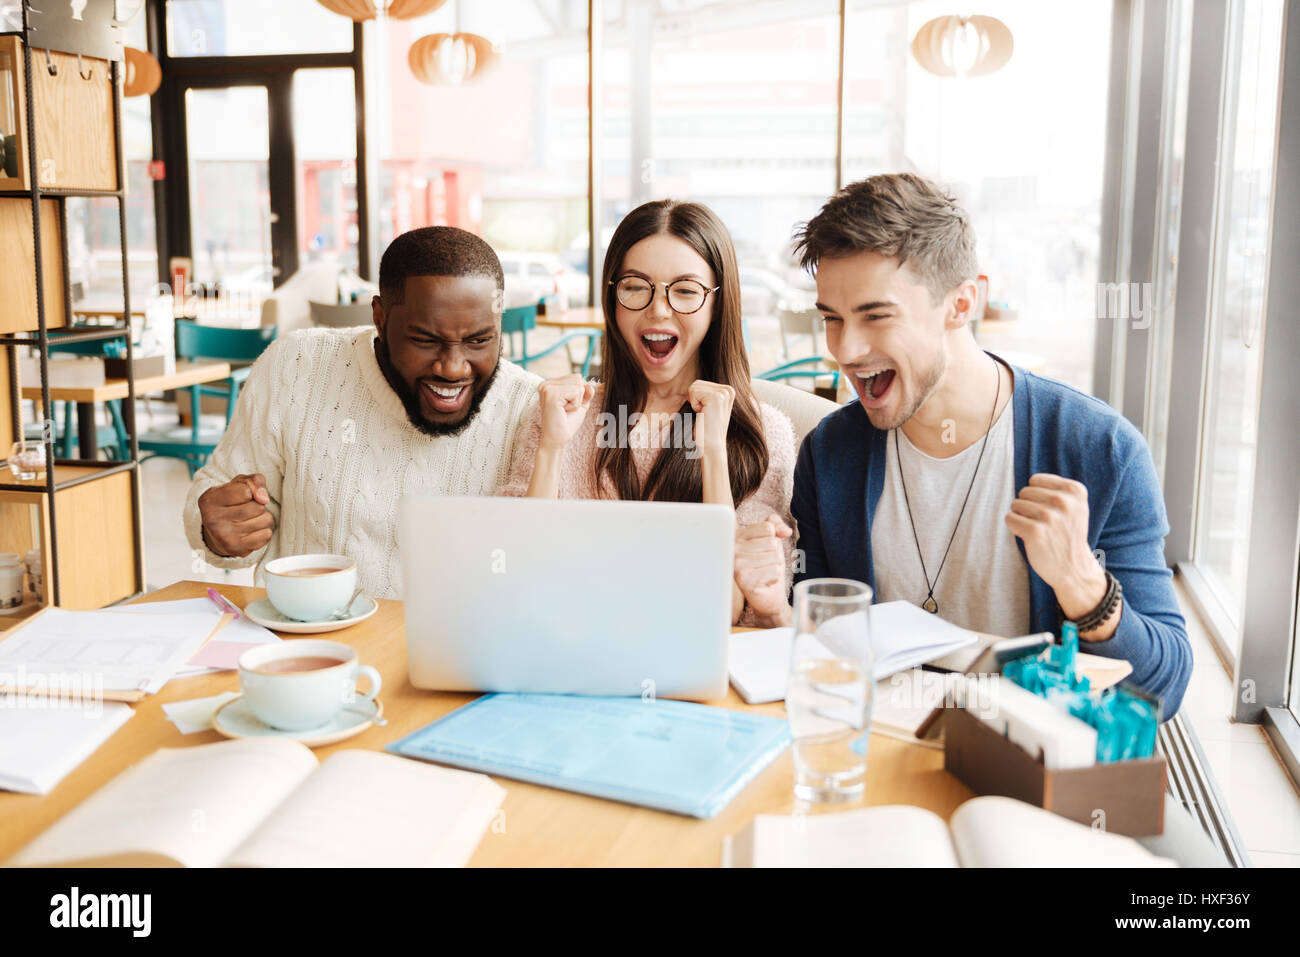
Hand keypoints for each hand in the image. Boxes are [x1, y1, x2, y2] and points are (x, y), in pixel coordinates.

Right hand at [198, 473, 273, 557]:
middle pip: (258, 506)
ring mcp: (224, 536)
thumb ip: (254, 481)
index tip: (240, 496)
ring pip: (266, 520)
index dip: (250, 491)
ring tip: (248, 520)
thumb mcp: (239, 484)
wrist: (219, 532)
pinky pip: (266, 535)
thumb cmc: (231, 503)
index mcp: (209, 500)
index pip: (246, 490)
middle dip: (258, 505)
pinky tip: (250, 532)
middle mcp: (212, 519)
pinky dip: (263, 532)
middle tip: (245, 509)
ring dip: (262, 518)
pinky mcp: (236, 549)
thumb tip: (263, 498)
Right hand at [537, 374, 594, 451]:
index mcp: (549, 384)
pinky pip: (576, 392)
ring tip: (563, 411)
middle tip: (565, 410)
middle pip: (577, 378)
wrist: (557, 440)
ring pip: (578, 385)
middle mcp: (545, 384)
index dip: (579, 394)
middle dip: (578, 396)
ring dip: (576, 401)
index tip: (566, 407)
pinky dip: (575, 404)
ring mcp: (547, 388)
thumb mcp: (580, 404)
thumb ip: (586, 393)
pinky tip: (563, 411)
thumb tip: (590, 385)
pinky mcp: (551, 394)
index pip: (576, 377)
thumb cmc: (566, 423)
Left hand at [689, 379, 733, 456]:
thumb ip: (704, 394)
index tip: (705, 412)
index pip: (700, 384)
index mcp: (729, 390)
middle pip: (697, 383)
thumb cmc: (707, 429)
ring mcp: (723, 393)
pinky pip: (693, 392)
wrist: (712, 445)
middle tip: (704, 414)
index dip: (696, 399)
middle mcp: (728, 390)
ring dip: (694, 403)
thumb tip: (691, 387)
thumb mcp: (708, 407)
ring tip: (705, 415)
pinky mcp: (716, 397)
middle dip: (694, 400)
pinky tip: (703, 415)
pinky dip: (694, 405)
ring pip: (694, 387)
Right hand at [734, 512, 792, 623]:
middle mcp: (733, 549)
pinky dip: (774, 577)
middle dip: (774, 554)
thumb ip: (776, 525)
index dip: (773, 538)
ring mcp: (737, 565)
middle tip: (763, 564)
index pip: (767, 527)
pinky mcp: (745, 580)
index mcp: (737, 536)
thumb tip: (785, 530)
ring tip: (764, 572)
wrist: (766, 594)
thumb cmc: (767, 564)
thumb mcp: (772, 539)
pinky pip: (774, 571)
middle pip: (772, 542)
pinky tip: (764, 581)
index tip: (763, 549)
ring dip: (775, 566)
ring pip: (774, 556)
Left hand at [1005, 473, 1106, 618]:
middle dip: (1027, 507)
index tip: (1050, 510)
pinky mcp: (1035, 531)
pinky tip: (1029, 537)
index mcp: (1075, 491)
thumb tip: (1030, 481)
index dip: (1036, 496)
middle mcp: (1064, 501)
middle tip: (1043, 523)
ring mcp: (1050, 516)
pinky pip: (1010, 518)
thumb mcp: (1074, 506)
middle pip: (1024, 492)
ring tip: (1038, 530)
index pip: (1035, 480)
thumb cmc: (1067, 533)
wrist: (1074, 567)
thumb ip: (1057, 489)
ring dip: (1021, 518)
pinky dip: (1015, 527)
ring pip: (1015, 504)